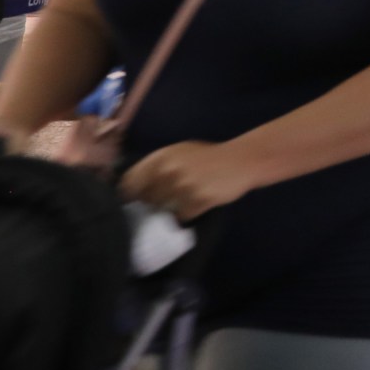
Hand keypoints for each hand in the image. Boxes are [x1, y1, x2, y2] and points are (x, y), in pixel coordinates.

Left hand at [124, 140, 262, 220]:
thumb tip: (133, 187)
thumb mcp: (179, 153)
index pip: (128, 183)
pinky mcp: (198, 201)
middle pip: (145, 199)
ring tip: (180, 202)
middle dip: (151, 203)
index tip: (132, 201)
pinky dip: (186, 214)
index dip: (128, 194)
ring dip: (169, 210)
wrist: (241, 161)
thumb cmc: (208, 156)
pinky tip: (195, 205)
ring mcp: (183, 187)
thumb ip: (156, 166)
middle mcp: (168, 172)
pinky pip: (181, 216)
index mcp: (160, 158)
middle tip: (162, 202)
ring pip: (162, 209)